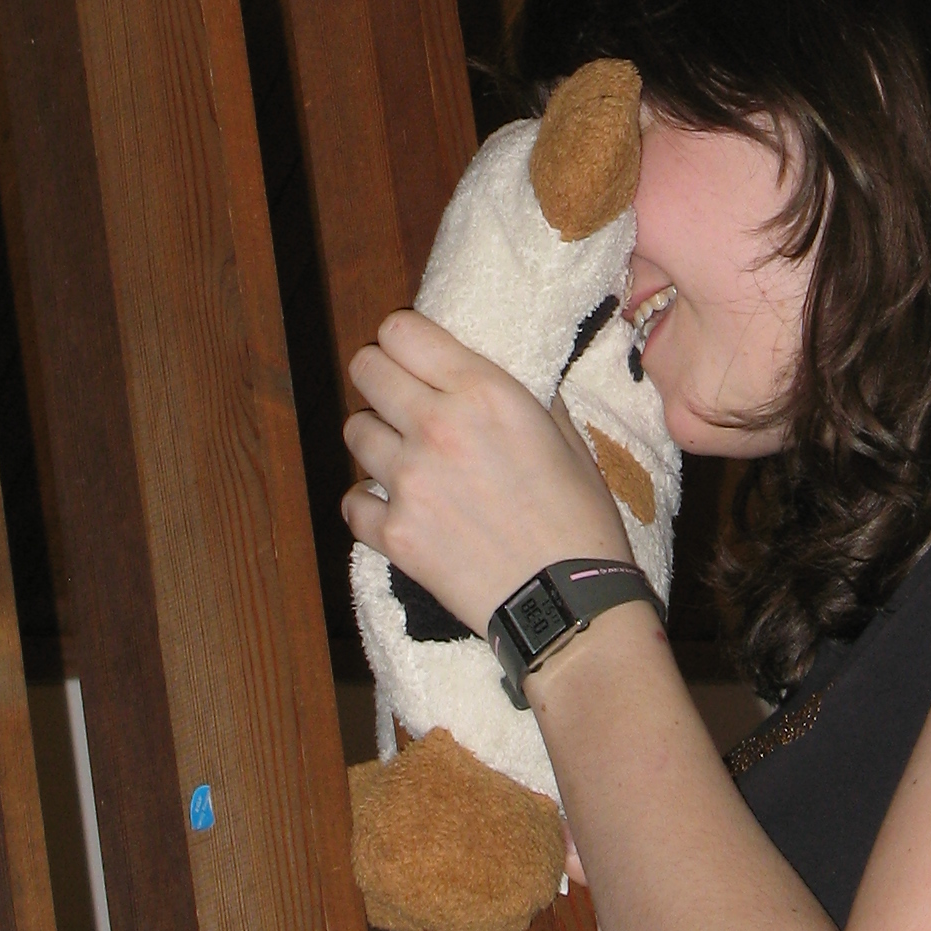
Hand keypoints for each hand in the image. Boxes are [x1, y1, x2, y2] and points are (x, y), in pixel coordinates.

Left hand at [342, 310, 627, 634]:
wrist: (567, 600)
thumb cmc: (579, 517)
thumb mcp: (564, 436)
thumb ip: (518, 395)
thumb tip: (487, 374)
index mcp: (484, 393)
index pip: (401, 330)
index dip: (402, 338)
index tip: (412, 355)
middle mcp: (437, 426)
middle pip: (366, 369)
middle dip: (379, 377)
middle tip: (399, 398)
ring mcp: (409, 481)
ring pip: (354, 430)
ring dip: (376, 439)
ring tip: (404, 457)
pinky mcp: (393, 533)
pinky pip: (352, 500)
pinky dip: (369, 503)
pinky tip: (395, 507)